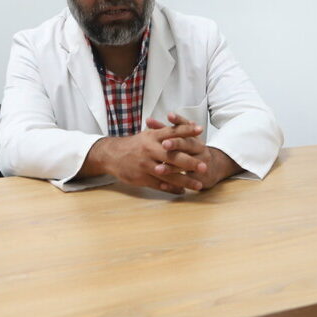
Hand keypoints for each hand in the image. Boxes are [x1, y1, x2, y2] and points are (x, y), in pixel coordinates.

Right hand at [80, 116, 207, 192]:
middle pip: (172, 156)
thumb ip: (168, 132)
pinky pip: (159, 184)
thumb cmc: (137, 144)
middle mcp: (149, 149)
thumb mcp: (150, 135)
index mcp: (152, 136)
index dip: (186, 129)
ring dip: (184, 181)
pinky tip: (182, 191)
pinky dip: (171, 188)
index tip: (201, 130)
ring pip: (167, 174)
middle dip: (189, 162)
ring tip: (198, 185)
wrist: (112, 155)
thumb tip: (189, 125)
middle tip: (204, 167)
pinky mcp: (141, 177)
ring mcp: (145, 164)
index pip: (172, 131)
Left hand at [143, 113, 240, 192]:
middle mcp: (199, 148)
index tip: (169, 116)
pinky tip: (164, 186)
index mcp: (193, 137)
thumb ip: (164, 131)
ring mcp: (201, 162)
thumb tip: (148, 121)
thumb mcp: (181, 139)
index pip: (186, 126)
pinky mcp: (201, 177)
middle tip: (164, 144)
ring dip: (171, 167)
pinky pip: (188, 180)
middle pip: (187, 144)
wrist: (210, 169)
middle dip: (176, 144)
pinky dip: (175, 184)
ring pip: (186, 164)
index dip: (178, 120)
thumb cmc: (190, 151)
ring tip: (158, 169)